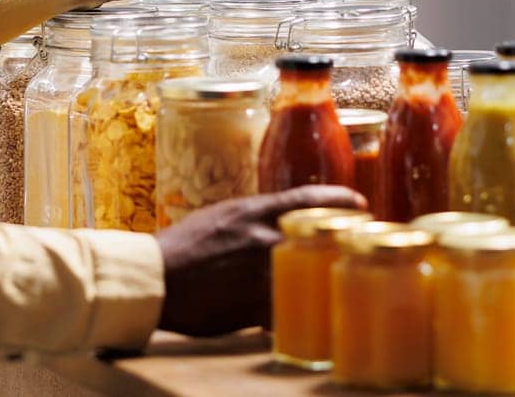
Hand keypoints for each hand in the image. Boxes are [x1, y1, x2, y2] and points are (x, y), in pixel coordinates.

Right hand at [154, 185, 364, 336]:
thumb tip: (272, 220)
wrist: (154, 277)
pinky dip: (290, 313)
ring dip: (318, 281)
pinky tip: (295, 317)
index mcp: (253, 211)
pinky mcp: (254, 305)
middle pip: (320, 238)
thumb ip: (251, 218)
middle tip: (355, 247)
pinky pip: (284, 310)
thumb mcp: (220, 217)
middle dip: (340, 243)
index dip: (339, 199)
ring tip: (328, 286)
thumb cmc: (181, 245)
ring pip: (307, 277)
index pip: (307, 198)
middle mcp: (262, 238)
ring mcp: (260, 273)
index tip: (360, 202)